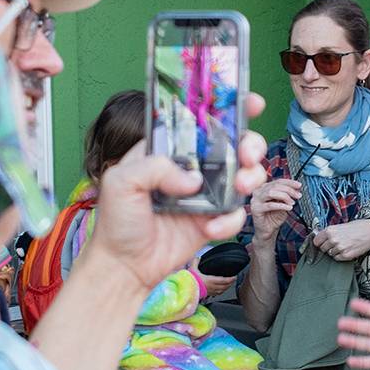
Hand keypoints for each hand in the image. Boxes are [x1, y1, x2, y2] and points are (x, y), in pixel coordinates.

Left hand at [88, 96, 268, 299]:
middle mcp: (192, 167)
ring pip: (245, 174)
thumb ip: (154, 167)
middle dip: (250, 143)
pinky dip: (230, 220)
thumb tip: (192, 179)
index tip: (248, 103)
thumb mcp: (121, 181)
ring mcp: (207, 193)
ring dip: (251, 177)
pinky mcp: (215, 219)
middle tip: (248, 154)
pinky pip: (237, 213)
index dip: (228, 108)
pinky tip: (211, 228)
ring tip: (240, 187)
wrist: (125, 266)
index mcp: (170, 149)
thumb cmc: (117, 222)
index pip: (201, 120)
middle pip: (234, 144)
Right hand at [249, 176, 301, 245]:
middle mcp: (258, 192)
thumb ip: (287, 195)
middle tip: (298, 195)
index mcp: (264, 188)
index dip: (289, 182)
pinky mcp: (255, 209)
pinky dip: (281, 205)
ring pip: (271, 193)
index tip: (299, 185)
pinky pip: (270, 205)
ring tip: (292, 202)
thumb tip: (296, 188)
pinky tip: (289, 208)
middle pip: (275, 186)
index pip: (277, 181)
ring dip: (285, 196)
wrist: (268, 230)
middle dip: (289, 190)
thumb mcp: (283, 203)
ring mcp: (255, 200)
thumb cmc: (274, 217)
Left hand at [312, 219, 369, 262]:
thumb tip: (321, 237)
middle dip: (327, 247)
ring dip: (335, 251)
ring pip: (330, 254)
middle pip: (322, 248)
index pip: (316, 241)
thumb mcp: (342, 225)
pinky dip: (341, 255)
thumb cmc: (359, 227)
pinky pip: (337, 258)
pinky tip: (347, 249)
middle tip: (336, 243)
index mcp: (330, 230)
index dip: (319, 242)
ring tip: (344, 245)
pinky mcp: (345, 255)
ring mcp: (339, 248)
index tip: (322, 243)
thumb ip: (331, 232)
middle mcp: (333, 239)